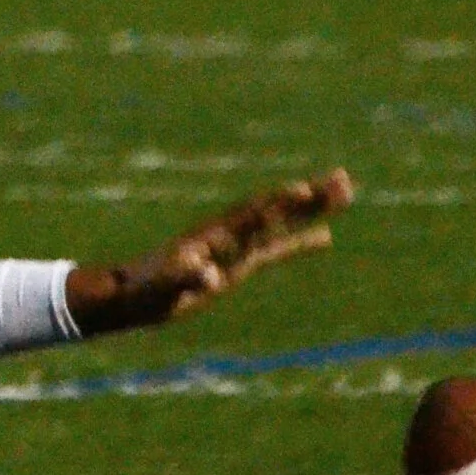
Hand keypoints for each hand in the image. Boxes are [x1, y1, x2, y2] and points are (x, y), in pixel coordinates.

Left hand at [65, 168, 353, 336]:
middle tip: (343, 179)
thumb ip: (184, 279)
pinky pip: (276, 248)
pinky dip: (301, 240)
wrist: (130, 295)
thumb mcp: (163, 288)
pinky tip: (326, 236)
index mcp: (211, 237)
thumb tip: (206, 275)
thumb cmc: (144, 291)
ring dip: (312, 209)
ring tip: (345, 191)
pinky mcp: (238, 263)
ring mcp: (235, 247)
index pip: (250, 216)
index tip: (302, 189)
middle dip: (308, 197)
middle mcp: (228, 235)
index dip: (275, 204)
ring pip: (281, 223)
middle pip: (275, 210)